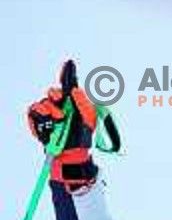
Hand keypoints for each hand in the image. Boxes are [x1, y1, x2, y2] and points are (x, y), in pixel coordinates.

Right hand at [27, 60, 97, 189]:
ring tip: (59, 117)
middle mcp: (60, 107)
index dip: (67, 74)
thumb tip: (76, 91)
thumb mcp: (89, 121)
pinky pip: (33, 111)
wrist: (73, 155)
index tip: (68, 64)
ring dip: (51, 108)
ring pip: (43, 102)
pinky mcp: (39, 123)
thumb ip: (85, 105)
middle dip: (56, 93)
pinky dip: (39, 112)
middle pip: (53, 92)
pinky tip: (47, 118)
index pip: (68, 87)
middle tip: (60, 99)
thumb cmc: (82, 139)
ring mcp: (48, 115)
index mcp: (73, 105)